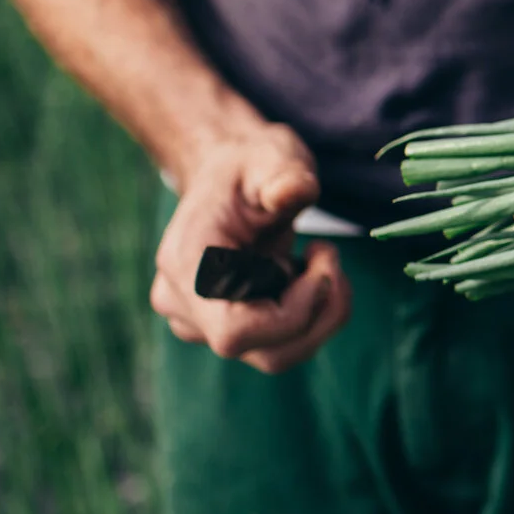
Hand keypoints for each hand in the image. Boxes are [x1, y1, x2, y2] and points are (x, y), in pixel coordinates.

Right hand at [150, 124, 352, 373]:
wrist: (229, 176)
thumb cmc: (251, 166)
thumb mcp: (272, 157)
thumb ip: (284, 175)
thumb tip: (292, 192)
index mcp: (186, 264)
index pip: (235, 331)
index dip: (293, 312)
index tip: (321, 261)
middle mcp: (183, 303)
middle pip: (266, 352)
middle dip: (320, 311)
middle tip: (331, 253)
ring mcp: (200, 322)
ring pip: (278, 356)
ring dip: (322, 315)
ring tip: (321, 259)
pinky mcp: (226, 328)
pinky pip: (280, 346)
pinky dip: (313, 315)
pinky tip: (307, 273)